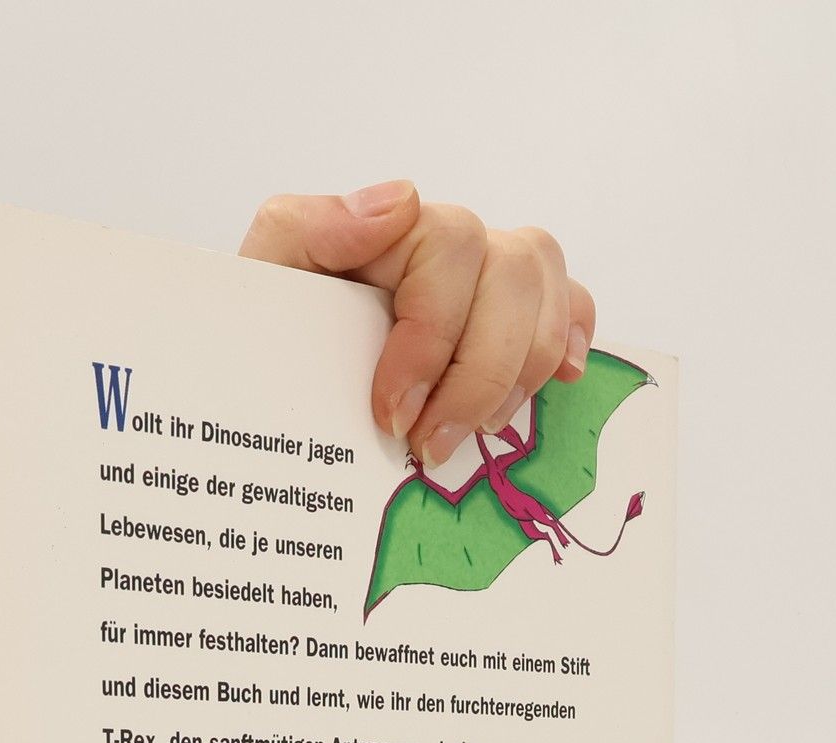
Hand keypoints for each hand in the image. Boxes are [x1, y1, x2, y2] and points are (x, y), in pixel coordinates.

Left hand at [240, 181, 596, 468]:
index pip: (449, 251)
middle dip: (478, 374)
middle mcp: (452, 242)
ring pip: (548, 293)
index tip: (389, 414)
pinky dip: (571, 340)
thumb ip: (308, 228)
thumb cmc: (271, 336)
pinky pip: (572, 305)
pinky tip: (554, 382)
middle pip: (514, 274)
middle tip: (430, 446)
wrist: (271, 383)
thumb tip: (401, 202)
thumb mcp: (263, 280)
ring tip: (469, 434)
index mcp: (394, 228)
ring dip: (518, 375)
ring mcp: (489, 274)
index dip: (429, 340)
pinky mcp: (517, 314)